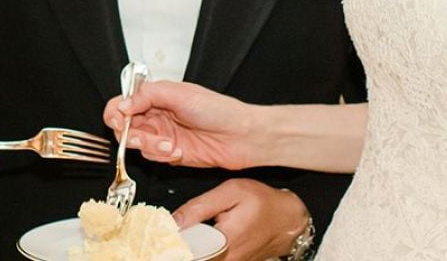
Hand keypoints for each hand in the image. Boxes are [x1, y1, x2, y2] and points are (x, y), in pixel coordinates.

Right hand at [104, 80, 258, 169]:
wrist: (241, 136)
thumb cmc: (219, 109)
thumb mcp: (181, 94)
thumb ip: (149, 95)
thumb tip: (123, 104)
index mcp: (157, 95)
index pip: (124, 102)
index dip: (116, 112)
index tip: (120, 120)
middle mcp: (157, 115)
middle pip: (124, 126)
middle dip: (131, 134)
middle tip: (142, 138)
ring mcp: (162, 135)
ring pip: (137, 145)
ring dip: (149, 146)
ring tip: (168, 144)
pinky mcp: (169, 154)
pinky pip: (152, 159)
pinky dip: (160, 156)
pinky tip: (176, 151)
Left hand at [173, 179, 309, 260]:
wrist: (287, 219)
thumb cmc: (262, 202)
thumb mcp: (231, 192)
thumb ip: (200, 206)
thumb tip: (174, 221)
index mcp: (223, 242)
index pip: (186, 253)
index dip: (170, 244)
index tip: (159, 234)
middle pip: (192, 258)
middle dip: (177, 247)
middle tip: (167, 233)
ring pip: (200, 259)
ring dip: (187, 250)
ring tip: (182, 235)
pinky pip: (210, 259)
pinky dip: (199, 251)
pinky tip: (196, 240)